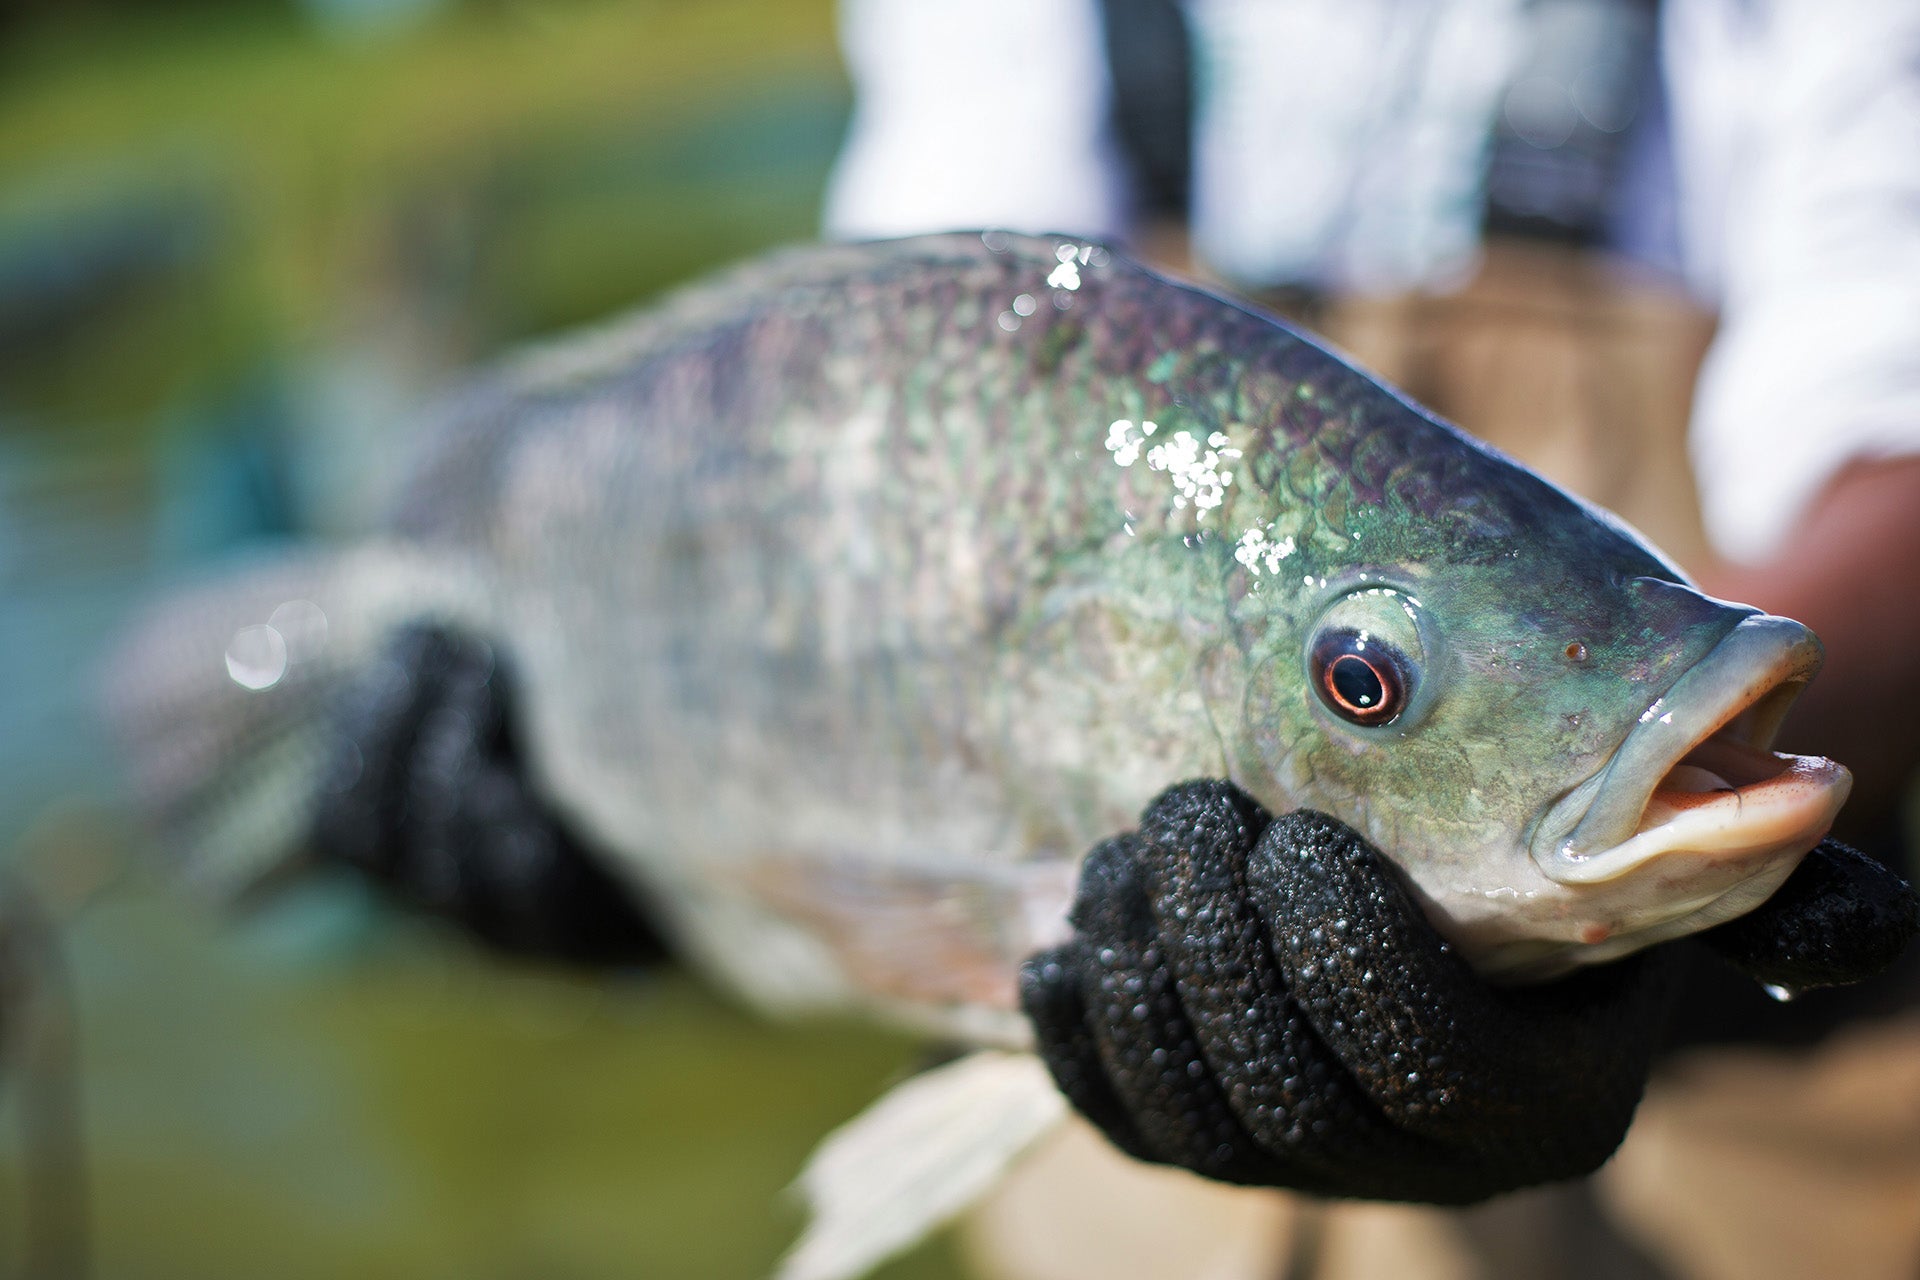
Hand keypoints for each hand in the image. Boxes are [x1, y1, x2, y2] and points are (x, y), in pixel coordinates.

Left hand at [1019, 780, 1678, 1203]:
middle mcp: (1413, 1167)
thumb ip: (1720, 864)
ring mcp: (1298, 1168)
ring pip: (1194, 1117)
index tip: (1298, 836)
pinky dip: (1078, 1038)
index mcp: (1537, 1104)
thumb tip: (1827, 828)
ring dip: (1140, 974)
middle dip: (1219, 946)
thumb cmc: (1550, 881)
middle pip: (1289, 1096)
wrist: (1464, 932)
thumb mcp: (1644, 870)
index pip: (1429, 1061)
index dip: (1347, 954)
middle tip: (1190, 813)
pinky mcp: (1203, 1144)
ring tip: (1128, 854)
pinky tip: (1065, 949)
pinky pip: (1121, 1123)